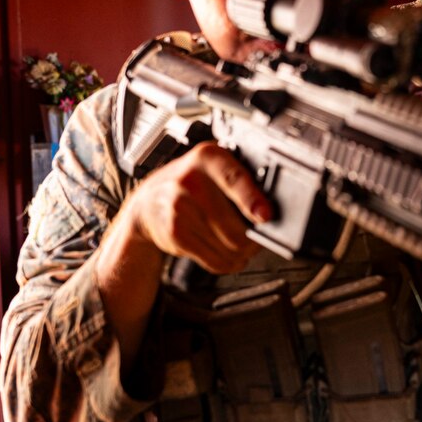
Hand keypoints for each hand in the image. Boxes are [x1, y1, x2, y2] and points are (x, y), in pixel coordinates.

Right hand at [123, 141, 269, 273]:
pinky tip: (227, 254)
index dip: (252, 200)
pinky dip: (227, 263)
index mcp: (208, 157)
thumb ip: (243, 177)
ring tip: (244, 246)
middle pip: (235, 227)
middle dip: (255, 240)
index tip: (266, 216)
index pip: (234, 179)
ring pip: (229, 249)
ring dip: (243, 254)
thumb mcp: (215, 166)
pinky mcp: (175, 235)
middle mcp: (190, 181)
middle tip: (259, 238)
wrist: (148, 200)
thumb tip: (273, 206)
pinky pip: (214, 261)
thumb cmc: (193, 181)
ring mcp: (179, 210)